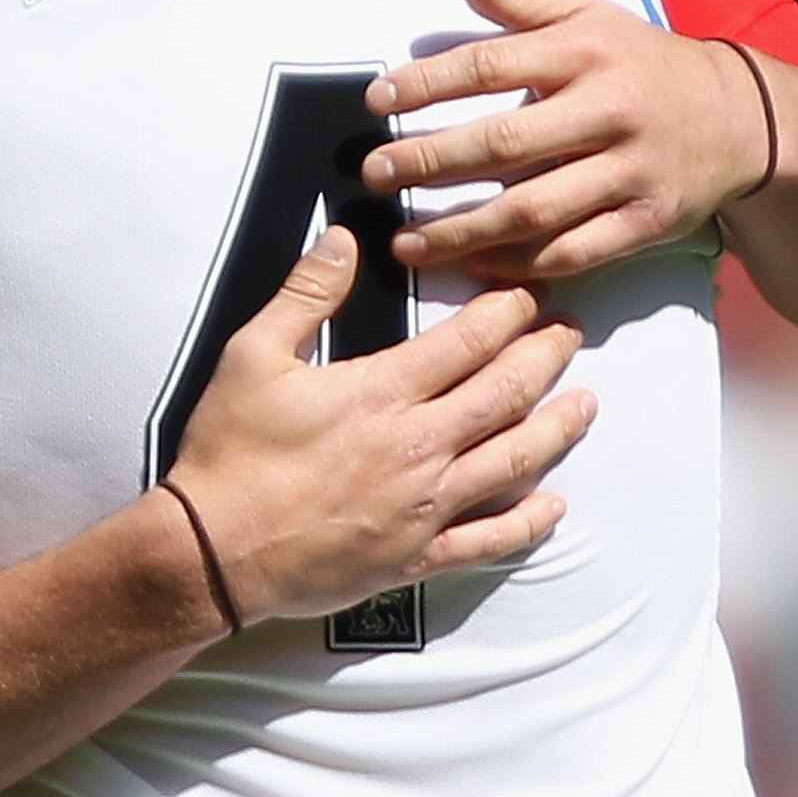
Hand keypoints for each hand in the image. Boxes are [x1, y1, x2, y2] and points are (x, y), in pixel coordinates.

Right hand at [168, 229, 590, 622]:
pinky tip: (553, 506)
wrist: (211, 552)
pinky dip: (528, 523)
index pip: (468, 341)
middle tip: (569, 333)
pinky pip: (488, 541)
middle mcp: (417, 447)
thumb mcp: (252, 356)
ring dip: (557, 429)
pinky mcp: (415, 556)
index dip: (507, 312)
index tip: (527, 294)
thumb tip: (344, 240)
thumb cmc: (229, 454)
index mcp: (381, 392)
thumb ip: (307, 295)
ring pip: (514, 462)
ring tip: (586, 405)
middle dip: (546, 356)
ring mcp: (423, 507)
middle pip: (506, 393)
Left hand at [361, 0, 774, 282]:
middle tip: (374, 174)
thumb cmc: (643, 63)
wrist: (743, 118)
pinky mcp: (647, 222)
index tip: (376, 101)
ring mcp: (631, 171)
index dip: (428, 83)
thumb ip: (521, 0)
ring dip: (462, 230)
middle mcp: (609, 110)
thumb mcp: (590, 15)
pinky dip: (518, 265)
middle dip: (432, 161)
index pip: (493, 63)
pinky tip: (470, 265)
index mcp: (587, 51)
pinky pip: (574, 251)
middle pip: (506, 142)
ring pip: (534, 210)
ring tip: (405, 241)